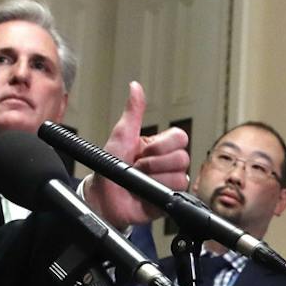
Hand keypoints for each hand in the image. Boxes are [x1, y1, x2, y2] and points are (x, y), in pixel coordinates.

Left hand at [85, 81, 192, 227]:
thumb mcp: (121, 135)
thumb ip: (133, 111)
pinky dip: (157, 192)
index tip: (143, 150)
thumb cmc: (109, 168)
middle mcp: (168, 163)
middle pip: (182, 157)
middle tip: (137, 167)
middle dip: (153, 163)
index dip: (162, 145)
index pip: (180, 138)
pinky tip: (145, 192)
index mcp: (160, 146)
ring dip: (153, 178)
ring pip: (179, 175)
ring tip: (139, 180)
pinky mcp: (169, 198)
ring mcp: (170, 181)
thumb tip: (135, 87)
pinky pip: (176, 192)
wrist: (103, 197)